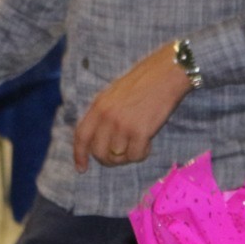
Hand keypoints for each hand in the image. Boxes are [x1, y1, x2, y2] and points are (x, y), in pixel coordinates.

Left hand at [72, 42, 191, 171]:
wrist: (165, 74)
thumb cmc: (142, 83)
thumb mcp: (113, 95)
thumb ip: (103, 115)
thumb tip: (98, 141)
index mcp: (98, 106)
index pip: (81, 136)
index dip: (79, 155)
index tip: (82, 169)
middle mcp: (107, 117)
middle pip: (99, 152)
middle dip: (109, 160)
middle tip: (121, 155)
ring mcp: (122, 125)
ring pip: (118, 156)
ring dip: (128, 156)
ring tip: (138, 143)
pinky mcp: (140, 132)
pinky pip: (136, 156)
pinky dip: (142, 153)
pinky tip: (148, 142)